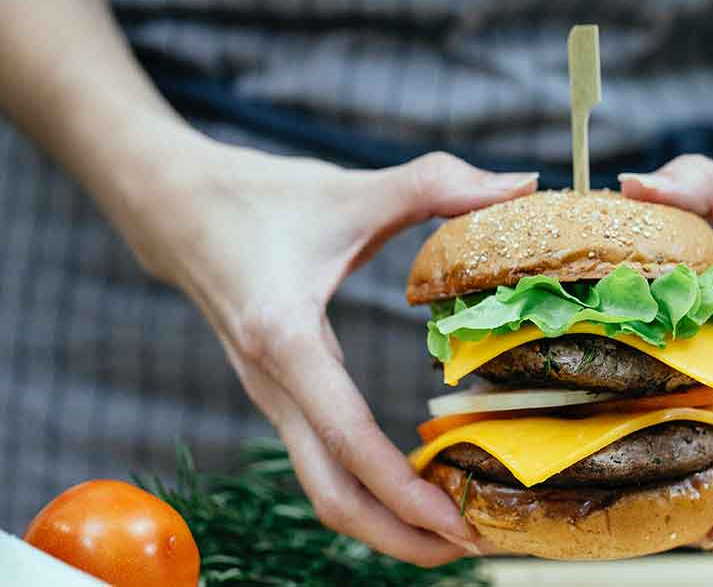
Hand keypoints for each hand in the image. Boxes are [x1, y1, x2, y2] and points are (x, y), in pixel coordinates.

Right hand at [114, 134, 536, 565]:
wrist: (172, 205)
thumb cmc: (257, 196)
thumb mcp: (351, 189)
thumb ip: (438, 183)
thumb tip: (521, 184)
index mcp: (286, 340)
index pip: (349, 439)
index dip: (404, 491)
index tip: (459, 522)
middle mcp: (272, 384)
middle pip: (331, 496)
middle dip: (400, 536)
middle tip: (471, 548)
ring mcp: (271, 397)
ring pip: (324, 489)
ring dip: (385, 522)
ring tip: (454, 531)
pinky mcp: (278, 395)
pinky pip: (322, 462)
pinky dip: (368, 489)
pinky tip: (416, 484)